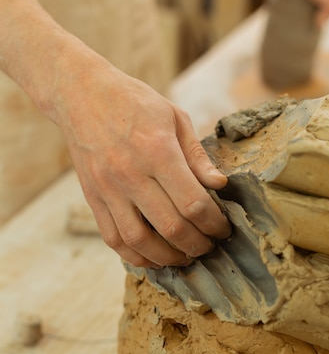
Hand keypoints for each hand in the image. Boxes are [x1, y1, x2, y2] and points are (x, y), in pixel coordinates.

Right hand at [54, 60, 230, 267]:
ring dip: (168, 258)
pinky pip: (114, 239)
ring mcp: (108, 189)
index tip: (222, 229)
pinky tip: (154, 258)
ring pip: (140, 241)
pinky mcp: (93, 199)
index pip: (193, 203)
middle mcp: (131, 174)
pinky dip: (136, 256)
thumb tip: (220, 184)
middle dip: (198, 245)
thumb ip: (197, 156)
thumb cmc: (134, 102)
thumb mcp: (174, 117)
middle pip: (171, 228)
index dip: (214, 224)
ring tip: (185, 257)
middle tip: (210, 246)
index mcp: (157, 151)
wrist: (81, 95)